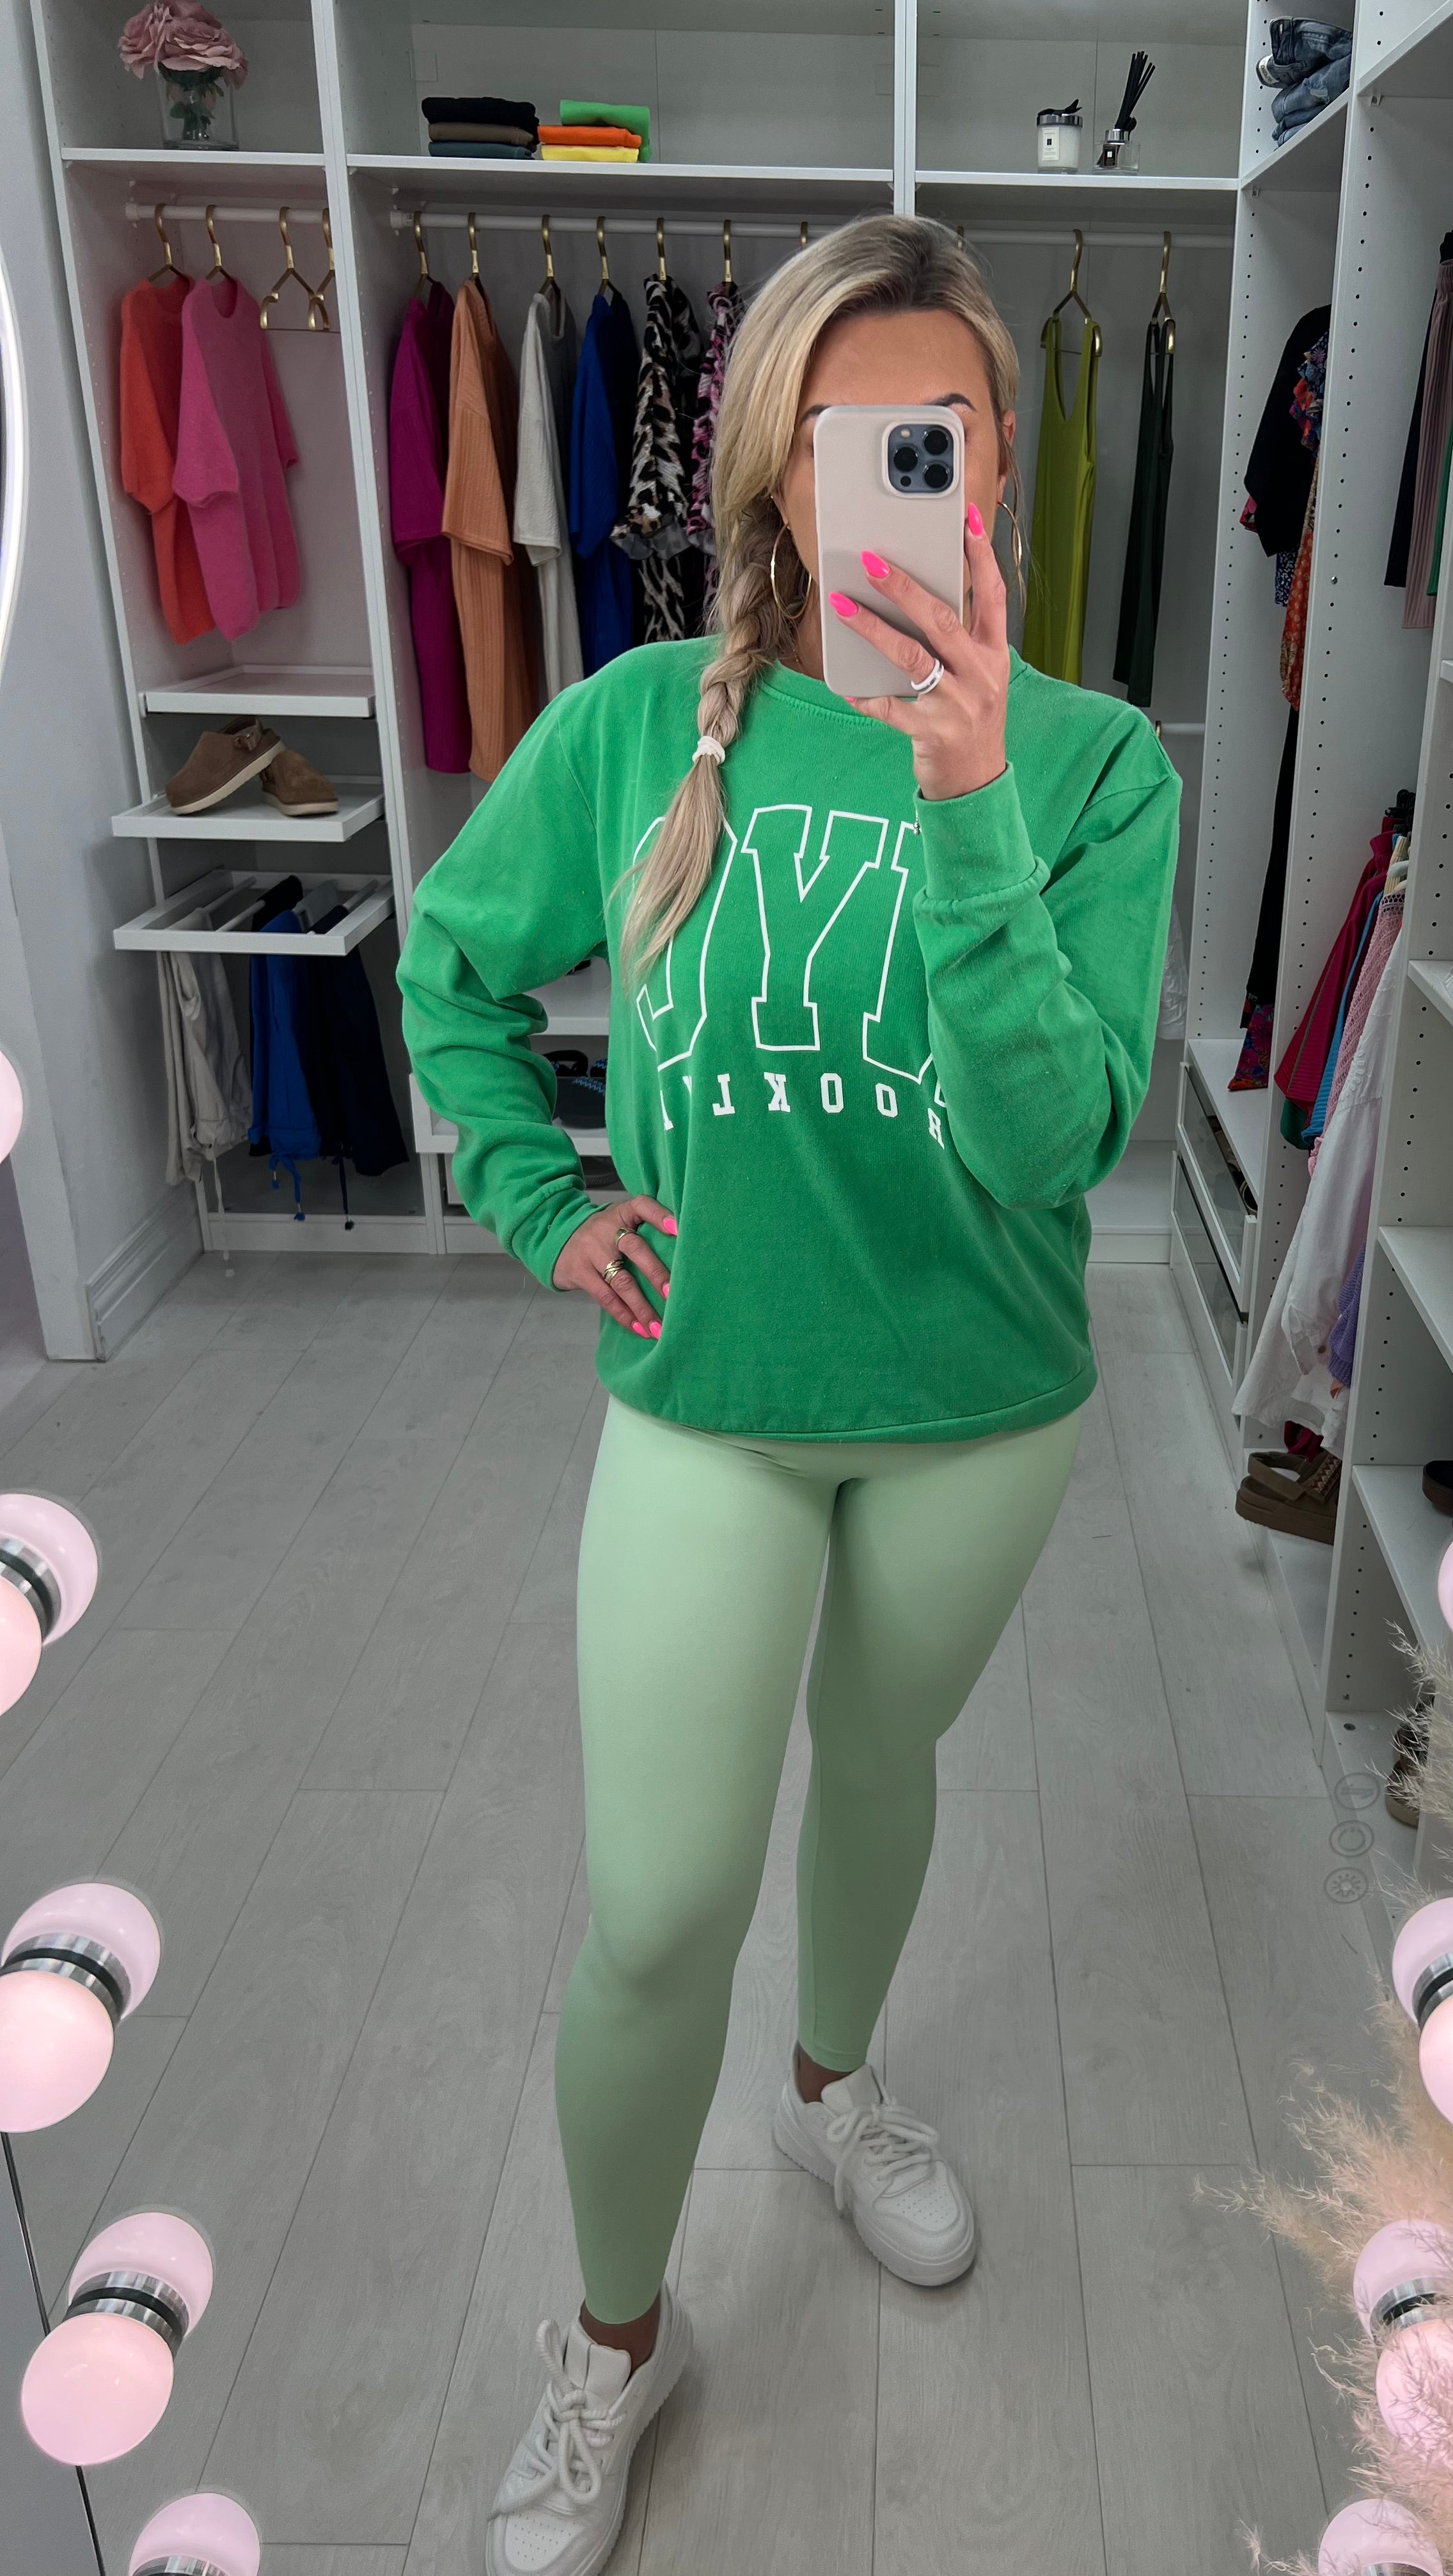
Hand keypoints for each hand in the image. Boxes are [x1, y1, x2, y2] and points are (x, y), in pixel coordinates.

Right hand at [553, 1194, 675, 1337]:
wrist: (556, 1239)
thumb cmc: (602, 1235)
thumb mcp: (619, 1221)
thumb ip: (644, 1230)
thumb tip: (684, 1261)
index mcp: (622, 1213)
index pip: (642, 1206)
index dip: (659, 1216)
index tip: (678, 1230)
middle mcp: (606, 1229)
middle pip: (635, 1248)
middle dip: (656, 1273)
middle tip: (673, 1294)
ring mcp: (591, 1251)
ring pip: (621, 1281)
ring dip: (642, 1307)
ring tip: (659, 1327)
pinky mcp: (580, 1272)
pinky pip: (605, 1297)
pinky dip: (624, 1315)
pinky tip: (639, 1328)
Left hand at [829, 504, 1008, 801]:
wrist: (976, 781)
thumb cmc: (970, 717)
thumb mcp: (978, 674)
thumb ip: (958, 638)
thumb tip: (917, 594)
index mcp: (994, 654)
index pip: (993, 595)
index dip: (981, 555)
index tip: (967, 519)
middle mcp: (980, 675)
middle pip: (942, 620)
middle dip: (906, 588)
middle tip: (872, 561)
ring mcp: (957, 705)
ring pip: (913, 658)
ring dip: (874, 629)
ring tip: (842, 606)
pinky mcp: (932, 734)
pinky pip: (890, 709)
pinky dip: (866, 696)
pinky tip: (845, 684)